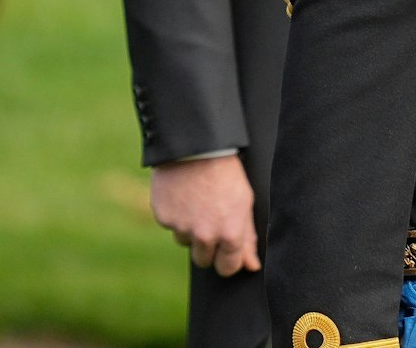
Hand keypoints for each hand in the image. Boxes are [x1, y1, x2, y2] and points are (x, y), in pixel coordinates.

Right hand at [149, 155, 260, 277]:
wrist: (196, 147)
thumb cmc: (226, 173)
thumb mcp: (244, 202)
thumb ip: (247, 238)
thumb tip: (251, 266)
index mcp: (229, 235)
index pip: (227, 268)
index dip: (227, 259)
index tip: (226, 248)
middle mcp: (204, 236)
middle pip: (203, 260)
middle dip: (207, 246)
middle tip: (209, 220)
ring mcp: (181, 227)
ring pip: (184, 241)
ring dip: (189, 228)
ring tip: (195, 201)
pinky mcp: (163, 217)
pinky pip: (169, 224)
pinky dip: (174, 213)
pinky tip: (181, 194)